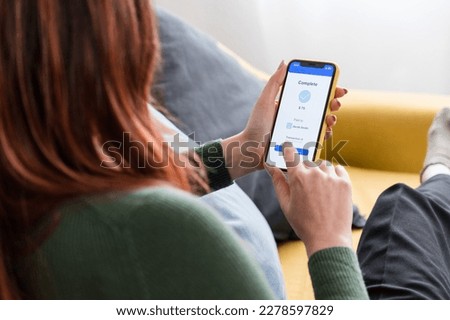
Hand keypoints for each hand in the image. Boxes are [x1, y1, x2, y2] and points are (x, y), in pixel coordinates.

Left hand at [222, 61, 346, 179]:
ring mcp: (302, 130)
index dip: (329, 89)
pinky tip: (325, 132)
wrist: (250, 148)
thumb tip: (285, 63)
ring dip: (331, 119)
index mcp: (293, 104)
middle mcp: (300, 116)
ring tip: (330, 118)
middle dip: (334, 103)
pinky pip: (318, 139)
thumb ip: (274, 82)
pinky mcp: (302, 144)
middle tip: (335, 103)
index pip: (314, 94)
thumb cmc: (256, 124)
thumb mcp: (265, 101)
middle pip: (323, 107)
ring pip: (323, 123)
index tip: (337, 87)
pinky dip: (325, 135)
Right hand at [266, 144, 352, 256]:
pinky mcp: (345, 182)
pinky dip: (333, 174)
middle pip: (307, 161)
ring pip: (323, 165)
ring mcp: (331, 177)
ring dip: (319, 172)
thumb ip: (278, 182)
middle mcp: (314, 173)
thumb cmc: (303, 223)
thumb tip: (271, 167)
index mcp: (297, 177)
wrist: (328, 239)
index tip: (287, 147)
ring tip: (319, 190)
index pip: (291, 153)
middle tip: (305, 186)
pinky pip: (337, 169)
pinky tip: (330, 188)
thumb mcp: (286, 204)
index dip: (288, 149)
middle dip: (305, 169)